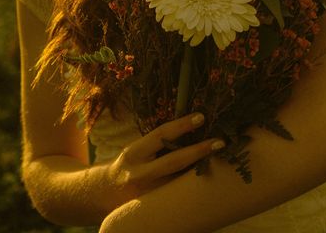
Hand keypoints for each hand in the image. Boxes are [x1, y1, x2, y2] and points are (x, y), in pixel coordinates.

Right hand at [104, 113, 223, 203]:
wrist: (103, 195)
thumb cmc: (127, 166)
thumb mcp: (136, 150)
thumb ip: (156, 143)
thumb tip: (189, 129)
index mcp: (134, 153)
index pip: (160, 135)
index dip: (182, 125)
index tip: (201, 117)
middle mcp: (139, 174)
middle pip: (173, 162)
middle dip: (198, 151)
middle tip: (220, 142)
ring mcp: (147, 195)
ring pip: (178, 183)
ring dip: (200, 171)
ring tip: (222, 161)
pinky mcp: (153, 210)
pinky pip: (177, 198)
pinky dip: (193, 189)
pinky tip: (210, 183)